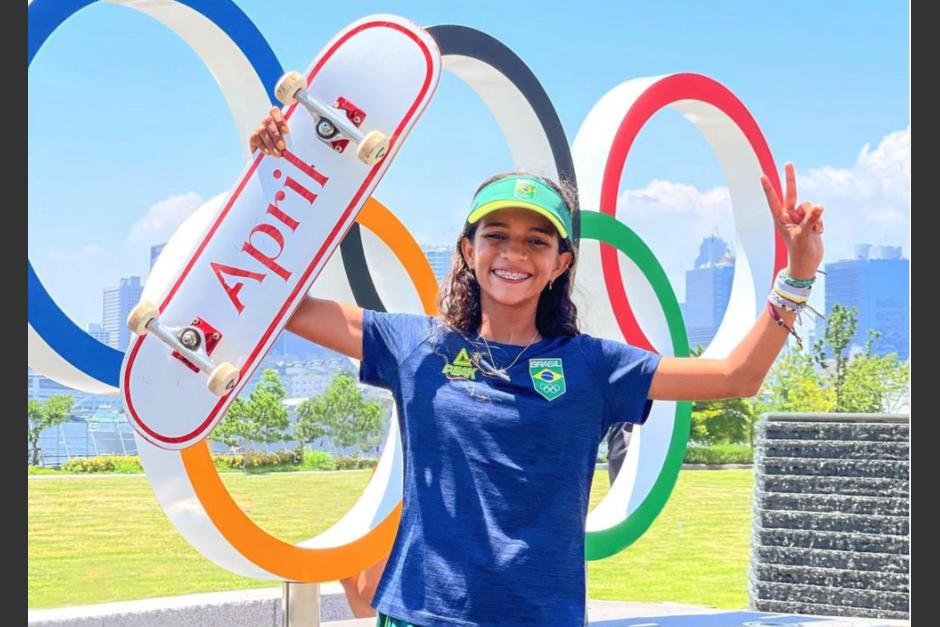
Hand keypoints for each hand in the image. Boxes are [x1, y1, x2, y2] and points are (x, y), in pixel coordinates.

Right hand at [248, 106, 289, 157]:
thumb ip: (293, 135)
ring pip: (262, 131)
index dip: (279, 119)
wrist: (275, 157)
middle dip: (275, 135)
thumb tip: (302, 138)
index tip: (285, 131)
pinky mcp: (253, 138)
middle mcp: (267, 122)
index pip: (274, 111)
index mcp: (277, 118)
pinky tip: (268, 152)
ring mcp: (259, 129)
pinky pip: (255, 139)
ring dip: (270, 143)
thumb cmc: (287, 144)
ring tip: (277, 153)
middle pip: (268, 122)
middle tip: (282, 146)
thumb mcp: (291, 138)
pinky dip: (262, 146)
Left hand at [760, 162, 824, 278]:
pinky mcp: (809, 220)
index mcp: (780, 219)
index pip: (773, 200)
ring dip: (815, 217)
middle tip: (788, 163)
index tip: (762, 176)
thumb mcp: (804, 235)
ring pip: (809, 206)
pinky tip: (818, 233)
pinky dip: (820, 222)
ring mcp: (799, 217)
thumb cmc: (800, 251)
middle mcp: (788, 216)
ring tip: (813, 231)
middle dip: (790, 179)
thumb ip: (811, 220)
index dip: (769, 188)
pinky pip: (817, 213)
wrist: (808, 262)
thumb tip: (819, 206)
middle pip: (791, 193)